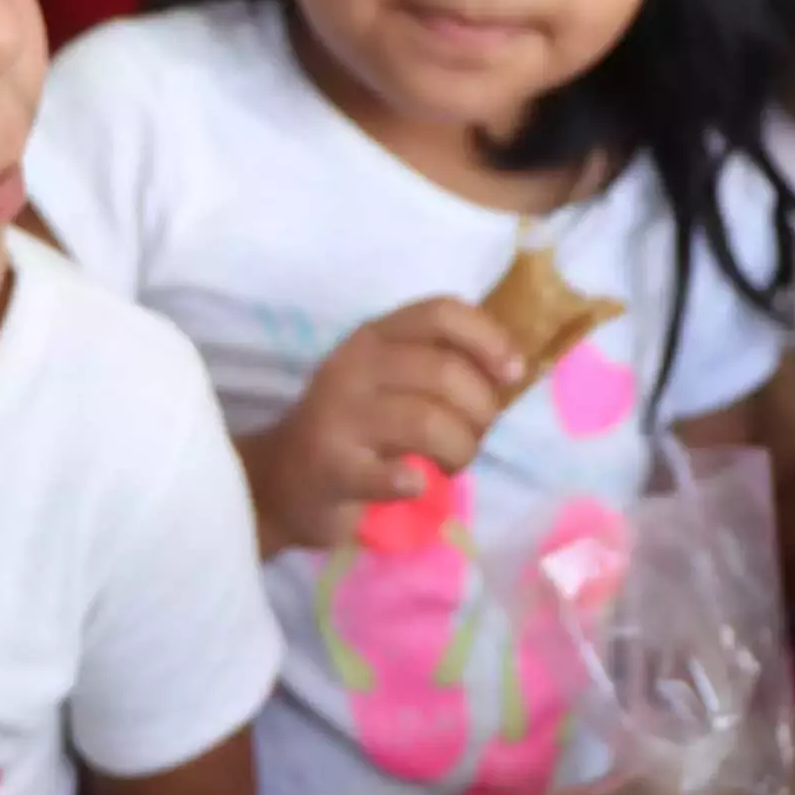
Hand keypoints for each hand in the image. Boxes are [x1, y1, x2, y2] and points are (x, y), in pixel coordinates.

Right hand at [244, 298, 522, 550]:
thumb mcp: (390, 381)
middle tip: (475, 437)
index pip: (442, 313)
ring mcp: (339, 416)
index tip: (512, 375)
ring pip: (427, 421)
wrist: (282, 481)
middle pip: (443, 371)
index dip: (488, 339)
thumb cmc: (355, 429)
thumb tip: (513, 369)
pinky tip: (415, 482)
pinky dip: (411, 480)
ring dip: (459, 449)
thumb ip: (440, 366)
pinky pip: (385, 473)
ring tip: (452, 465)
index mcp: (376, 337)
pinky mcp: (331, 467)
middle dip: (481, 410)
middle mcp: (354, 366)